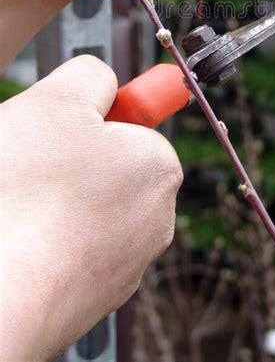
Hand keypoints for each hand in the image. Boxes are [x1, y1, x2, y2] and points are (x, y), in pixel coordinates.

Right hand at [0, 56, 181, 360]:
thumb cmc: (28, 195)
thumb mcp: (56, 100)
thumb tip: (102, 79)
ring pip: (87, 210)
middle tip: (31, 163)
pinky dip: (47, 241)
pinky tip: (23, 238)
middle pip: (108, 167)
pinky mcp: (93, 298)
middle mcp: (156, 218)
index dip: (94, 118)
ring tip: (22, 204)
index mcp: (158, 165)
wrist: (1, 299)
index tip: (65, 128)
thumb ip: (89, 75)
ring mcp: (126, 264)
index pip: (135, 123)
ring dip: (56, 201)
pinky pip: (70, 249)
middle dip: (70, 160)